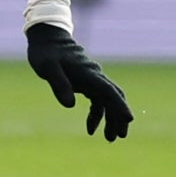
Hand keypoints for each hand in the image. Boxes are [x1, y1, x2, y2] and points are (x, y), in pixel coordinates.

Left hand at [25, 23, 131, 140]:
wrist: (47, 39)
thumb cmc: (46, 53)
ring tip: (109, 138)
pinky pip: (98, 101)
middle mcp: (95, 77)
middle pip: (114, 98)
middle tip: (120, 136)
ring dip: (110, 119)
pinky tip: (91, 128)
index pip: (109, 92)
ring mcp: (92, 79)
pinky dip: (97, 114)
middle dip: (119, 117)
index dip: (119, 106)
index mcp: (88, 74)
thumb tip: (70, 105)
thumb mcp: (47, 68)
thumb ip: (59, 85)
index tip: (129, 119)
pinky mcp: (86, 82)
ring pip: (108, 101)